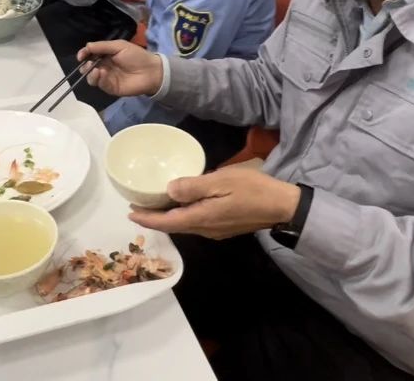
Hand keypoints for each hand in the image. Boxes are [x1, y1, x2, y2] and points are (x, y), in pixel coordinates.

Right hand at [74, 40, 162, 96]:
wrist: (150, 71)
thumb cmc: (137, 56)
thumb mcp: (119, 46)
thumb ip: (102, 46)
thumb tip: (86, 46)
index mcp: (106, 55)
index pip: (90, 55)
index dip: (84, 54)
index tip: (81, 56)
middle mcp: (104, 66)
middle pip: (88, 67)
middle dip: (85, 66)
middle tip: (88, 64)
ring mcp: (107, 78)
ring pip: (91, 77)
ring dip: (90, 73)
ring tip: (95, 69)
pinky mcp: (111, 88)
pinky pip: (100, 84)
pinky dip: (98, 79)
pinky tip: (101, 73)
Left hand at [129, 169, 300, 239]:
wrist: (284, 207)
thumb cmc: (254, 190)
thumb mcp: (222, 181)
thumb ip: (194, 187)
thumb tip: (168, 190)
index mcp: (202, 218)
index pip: (167, 222)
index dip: (147, 219)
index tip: (130, 213)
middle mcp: (206, 229)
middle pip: (174, 226)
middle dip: (154, 218)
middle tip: (137, 207)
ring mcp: (216, 231)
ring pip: (185, 225)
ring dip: (168, 217)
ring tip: (155, 205)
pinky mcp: (225, 227)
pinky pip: (197, 223)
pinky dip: (183, 215)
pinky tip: (183, 205)